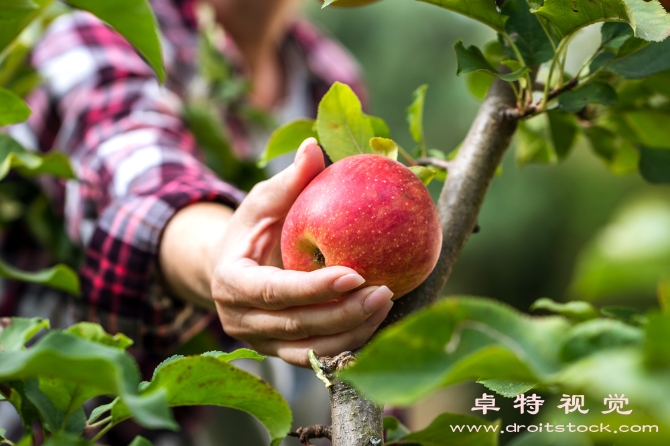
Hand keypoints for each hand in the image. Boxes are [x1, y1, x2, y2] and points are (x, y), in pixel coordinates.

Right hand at [211, 138, 393, 366]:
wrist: (229, 270)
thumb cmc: (251, 229)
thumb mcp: (263, 202)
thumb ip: (288, 181)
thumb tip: (315, 147)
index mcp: (231, 283)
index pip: (271, 291)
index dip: (313, 288)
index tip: (355, 273)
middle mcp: (241, 320)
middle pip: (297, 325)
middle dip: (344, 313)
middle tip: (385, 291)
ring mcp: (261, 342)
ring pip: (311, 350)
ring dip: (352, 332)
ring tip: (387, 304)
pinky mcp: (281, 352)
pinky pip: (317, 356)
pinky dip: (348, 344)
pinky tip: (377, 323)